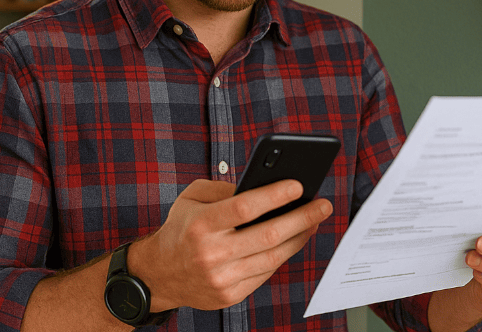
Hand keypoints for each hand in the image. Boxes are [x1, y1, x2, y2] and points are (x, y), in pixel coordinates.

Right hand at [131, 178, 332, 311]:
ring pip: (273, 257)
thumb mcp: (191, 197)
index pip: (244, 208)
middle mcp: (211, 253)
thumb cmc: (181, 228)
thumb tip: (264, 186)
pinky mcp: (229, 295)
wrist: (159, 274)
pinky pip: (265, 273)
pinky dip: (283, 255)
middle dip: (301, 218)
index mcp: (200, 224)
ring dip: (299, 238)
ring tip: (314, 221)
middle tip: (322, 205)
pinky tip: (294, 240)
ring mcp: (221, 278)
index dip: (275, 196)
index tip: (298, 185)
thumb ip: (224, 187)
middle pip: (267, 235)